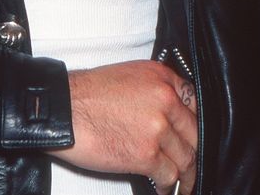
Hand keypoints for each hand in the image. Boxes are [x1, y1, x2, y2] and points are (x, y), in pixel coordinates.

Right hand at [47, 60, 197, 193]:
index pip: (194, 102)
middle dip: (194, 151)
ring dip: (186, 174)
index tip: (194, 136)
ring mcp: (158, 127)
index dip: (195, 124)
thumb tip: (166, 112)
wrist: (65, 108)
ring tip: (184, 182)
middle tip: (193, 162)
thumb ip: (154, 90)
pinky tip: (165, 188)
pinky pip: (170, 175)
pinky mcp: (146, 154)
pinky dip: (170, 185)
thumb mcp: (130, 76)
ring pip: (186, 157)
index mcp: (161, 77)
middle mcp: (165, 99)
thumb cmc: (88, 93)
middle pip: (194, 132)